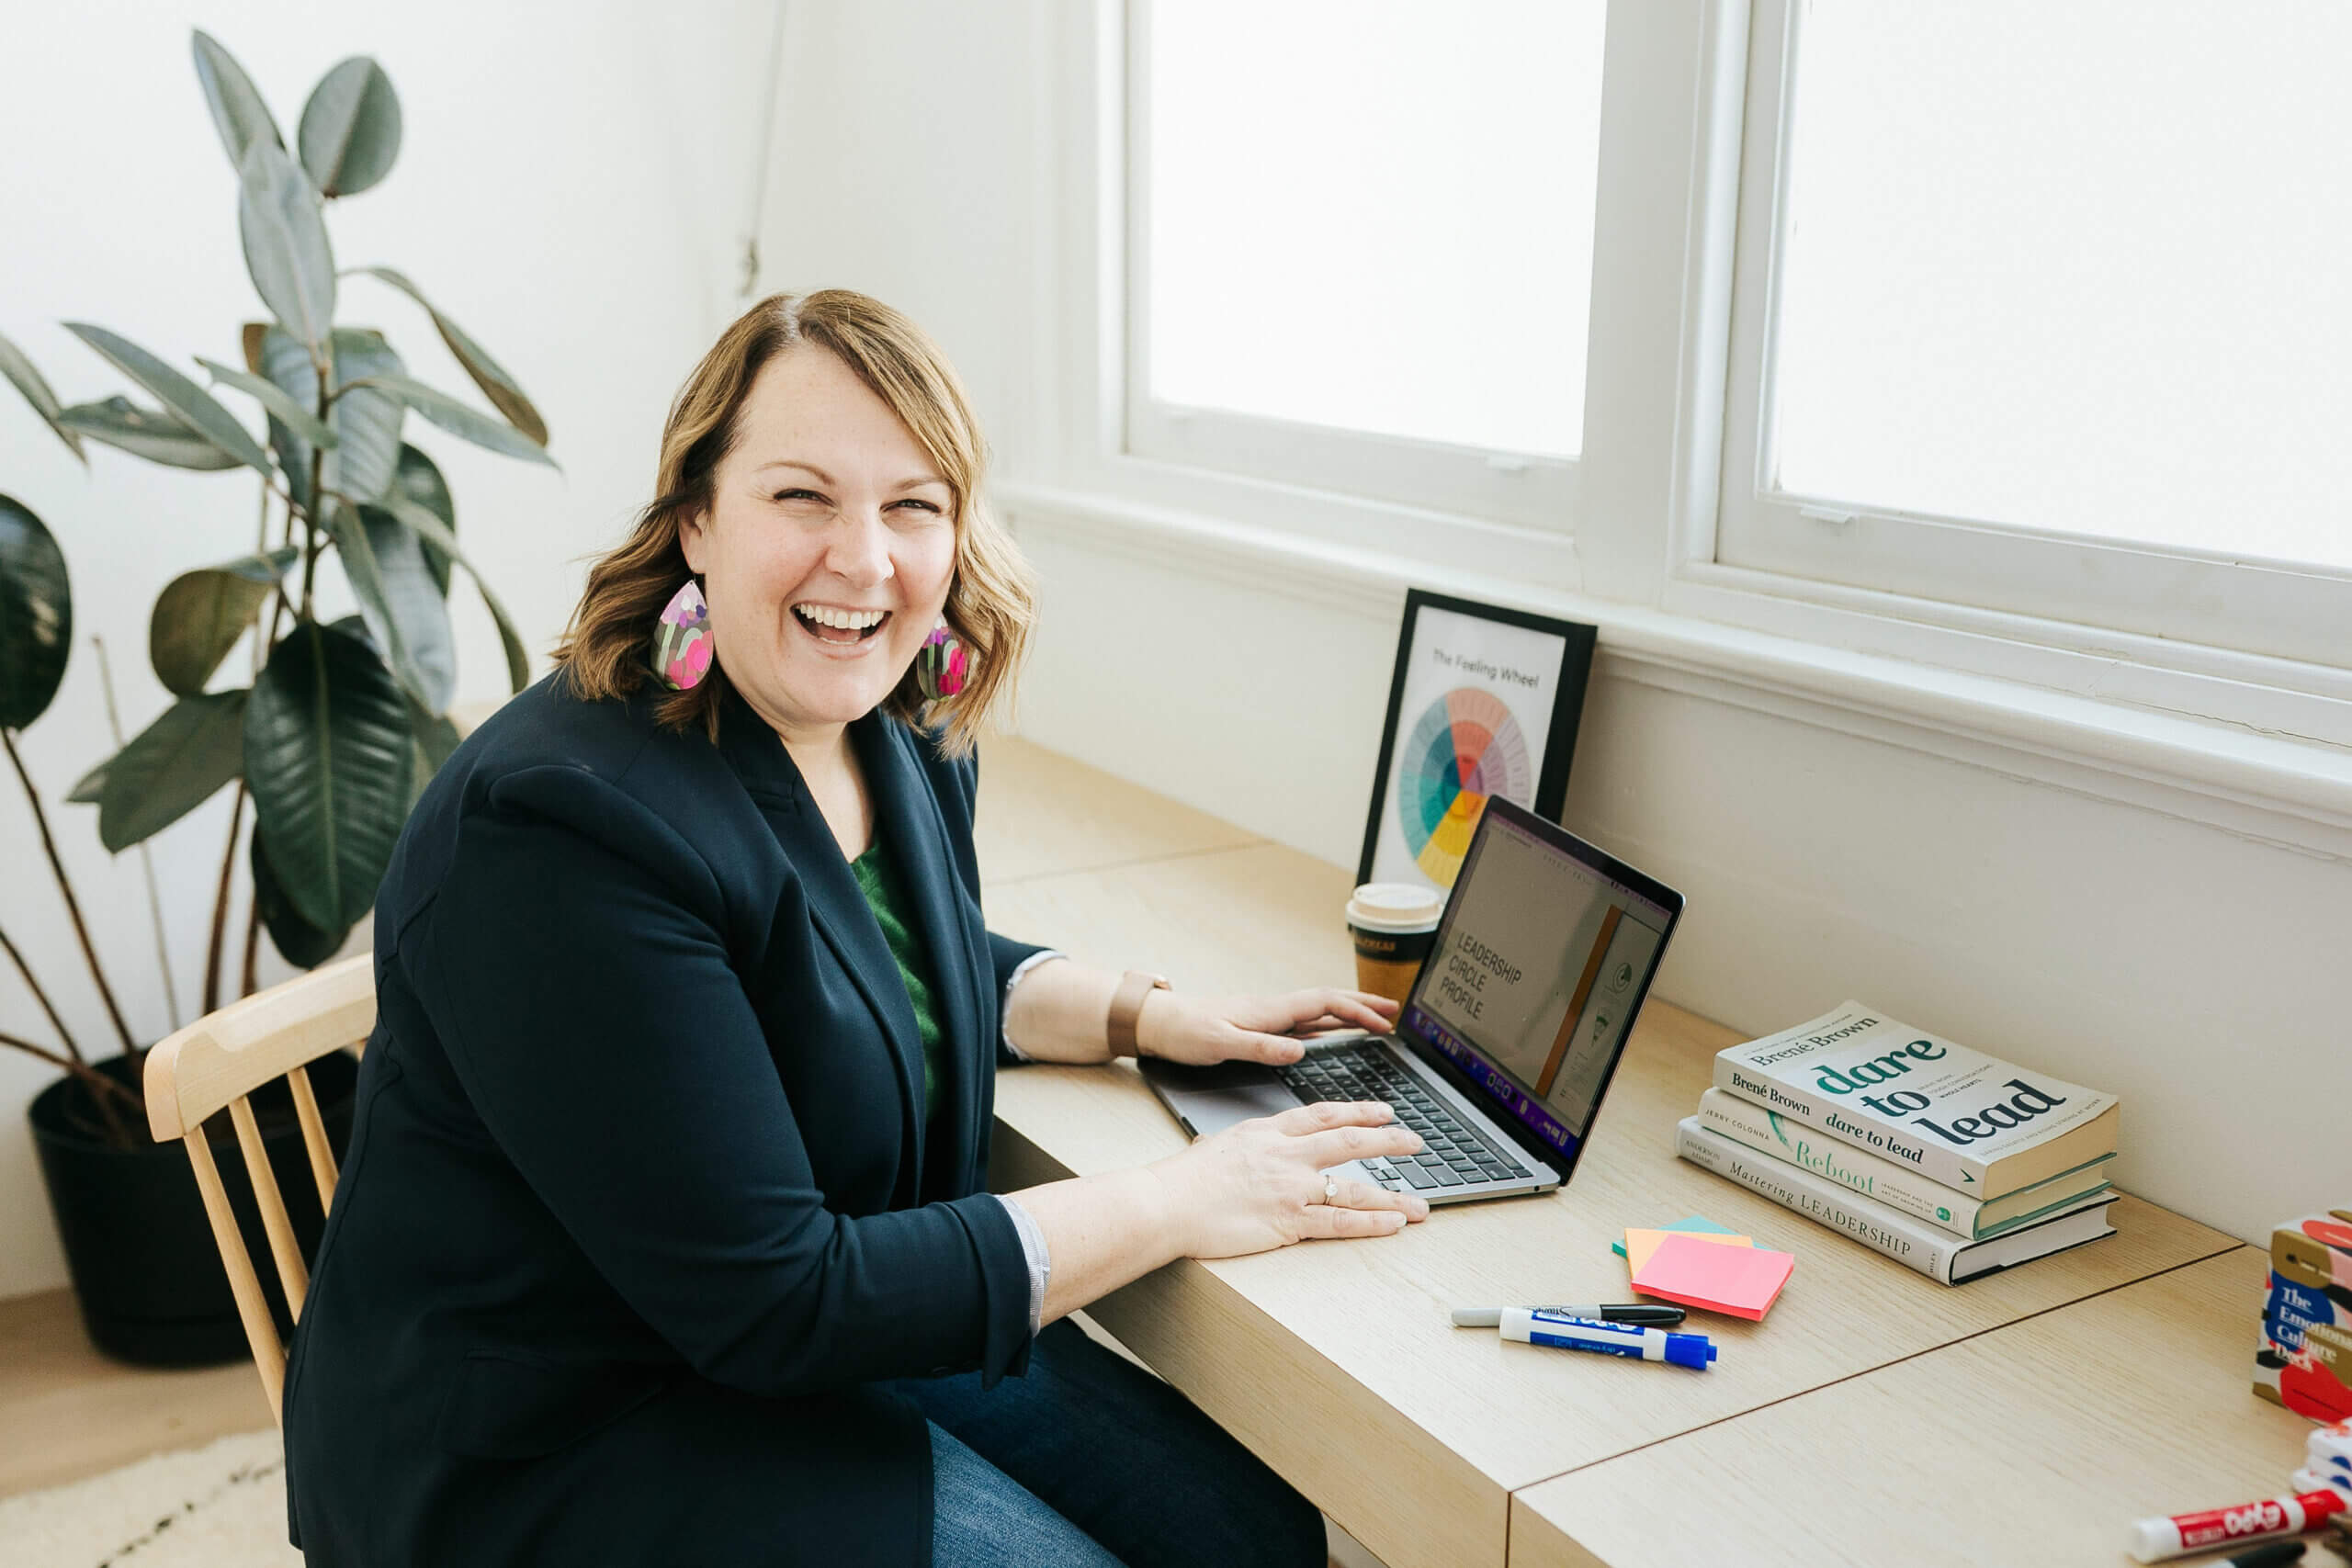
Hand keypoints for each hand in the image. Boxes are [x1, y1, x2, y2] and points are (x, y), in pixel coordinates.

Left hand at [1134, 987, 1401, 1066]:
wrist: (1155, 1023)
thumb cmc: (1183, 1031)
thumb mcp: (1220, 1043)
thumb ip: (1260, 1047)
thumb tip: (1300, 1051)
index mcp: (1268, 1011)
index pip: (1324, 1003)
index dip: (1357, 1010)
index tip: (1385, 1020)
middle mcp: (1272, 1010)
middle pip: (1328, 1002)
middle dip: (1363, 1005)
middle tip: (1395, 1012)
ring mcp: (1266, 1018)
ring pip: (1317, 1012)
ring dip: (1348, 1014)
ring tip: (1375, 1022)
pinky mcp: (1258, 1028)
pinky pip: (1302, 1024)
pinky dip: (1325, 1027)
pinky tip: (1332, 1036)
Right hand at [1146, 1100, 1430, 1258]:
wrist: (1167, 1203)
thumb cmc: (1183, 1179)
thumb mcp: (1217, 1145)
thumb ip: (1240, 1145)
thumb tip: (1230, 1145)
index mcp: (1270, 1132)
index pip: (1325, 1115)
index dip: (1359, 1111)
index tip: (1383, 1111)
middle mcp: (1287, 1155)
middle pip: (1351, 1141)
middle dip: (1390, 1141)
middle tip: (1416, 1142)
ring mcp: (1291, 1187)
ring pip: (1354, 1187)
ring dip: (1393, 1196)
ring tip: (1420, 1204)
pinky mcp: (1289, 1221)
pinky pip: (1340, 1223)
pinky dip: (1371, 1224)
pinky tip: (1393, 1224)